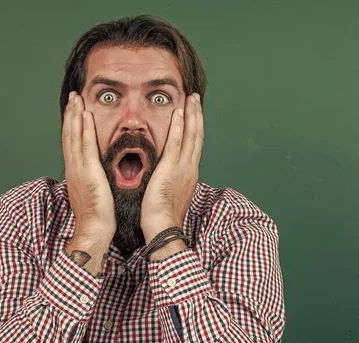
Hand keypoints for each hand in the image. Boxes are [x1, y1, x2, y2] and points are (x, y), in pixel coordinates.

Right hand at [62, 91, 115, 240]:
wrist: (94, 230)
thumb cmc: (98, 216)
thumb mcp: (94, 192)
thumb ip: (94, 179)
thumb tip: (98, 173)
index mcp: (75, 172)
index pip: (71, 142)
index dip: (72, 124)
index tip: (75, 109)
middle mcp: (73, 167)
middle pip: (69, 134)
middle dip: (71, 114)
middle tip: (73, 95)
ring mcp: (78, 169)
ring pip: (74, 136)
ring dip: (75, 115)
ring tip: (76, 98)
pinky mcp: (88, 172)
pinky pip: (86, 146)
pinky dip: (84, 129)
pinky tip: (86, 115)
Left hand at [140, 93, 203, 242]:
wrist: (162, 228)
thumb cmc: (161, 218)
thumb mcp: (168, 195)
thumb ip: (168, 182)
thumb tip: (163, 177)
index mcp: (188, 174)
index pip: (194, 145)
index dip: (194, 127)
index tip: (193, 113)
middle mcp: (190, 168)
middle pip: (197, 135)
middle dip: (197, 115)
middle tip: (195, 98)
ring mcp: (183, 168)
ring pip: (191, 135)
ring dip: (191, 114)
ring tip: (191, 98)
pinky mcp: (171, 169)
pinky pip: (176, 142)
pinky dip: (179, 126)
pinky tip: (179, 112)